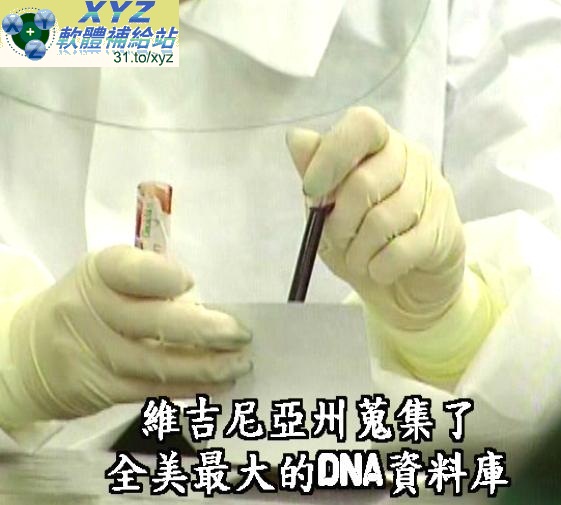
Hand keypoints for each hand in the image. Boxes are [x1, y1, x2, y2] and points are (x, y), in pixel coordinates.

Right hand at [1, 246, 251, 426]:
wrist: (29, 353)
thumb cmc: (87, 304)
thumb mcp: (104, 278)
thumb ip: (148, 280)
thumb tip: (206, 297)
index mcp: (98, 272)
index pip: (127, 270)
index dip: (162, 276)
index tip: (191, 282)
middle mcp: (90, 311)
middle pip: (153, 322)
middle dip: (205, 330)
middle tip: (242, 334)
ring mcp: (93, 355)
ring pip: (158, 364)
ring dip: (207, 366)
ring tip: (241, 364)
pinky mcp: (99, 390)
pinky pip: (151, 391)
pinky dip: (189, 388)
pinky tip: (218, 385)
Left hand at [286, 107, 465, 330]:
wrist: (404, 282)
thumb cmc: (362, 238)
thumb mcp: (328, 208)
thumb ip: (314, 174)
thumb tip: (296, 137)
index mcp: (378, 144)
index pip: (362, 126)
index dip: (331, 157)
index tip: (311, 191)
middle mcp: (410, 158)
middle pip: (364, 182)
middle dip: (340, 224)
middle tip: (338, 241)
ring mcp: (433, 191)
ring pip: (382, 220)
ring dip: (358, 251)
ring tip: (359, 259)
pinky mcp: (445, 230)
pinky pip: (401, 250)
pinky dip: (379, 268)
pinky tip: (379, 269)